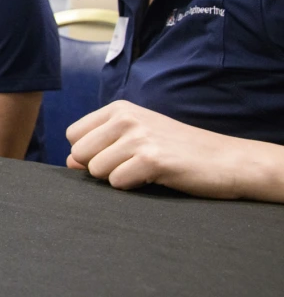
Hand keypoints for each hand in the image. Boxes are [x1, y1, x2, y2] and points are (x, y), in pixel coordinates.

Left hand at [66, 99, 257, 198]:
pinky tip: (155, 177)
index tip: (117, 155)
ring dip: (118, 178)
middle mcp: (125, 118)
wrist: (226, 159)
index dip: (89, 153)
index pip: (73, 136)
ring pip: (96, 170)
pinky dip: (133, 187)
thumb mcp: (136, 139)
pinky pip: (117, 182)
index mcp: (118, 109)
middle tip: (132, 165)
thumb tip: (69, 163)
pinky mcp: (152, 159)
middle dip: (100, 168)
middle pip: (79, 154)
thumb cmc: (177, 150)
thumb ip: (100, 146)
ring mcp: (139, 137)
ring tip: (146, 170)